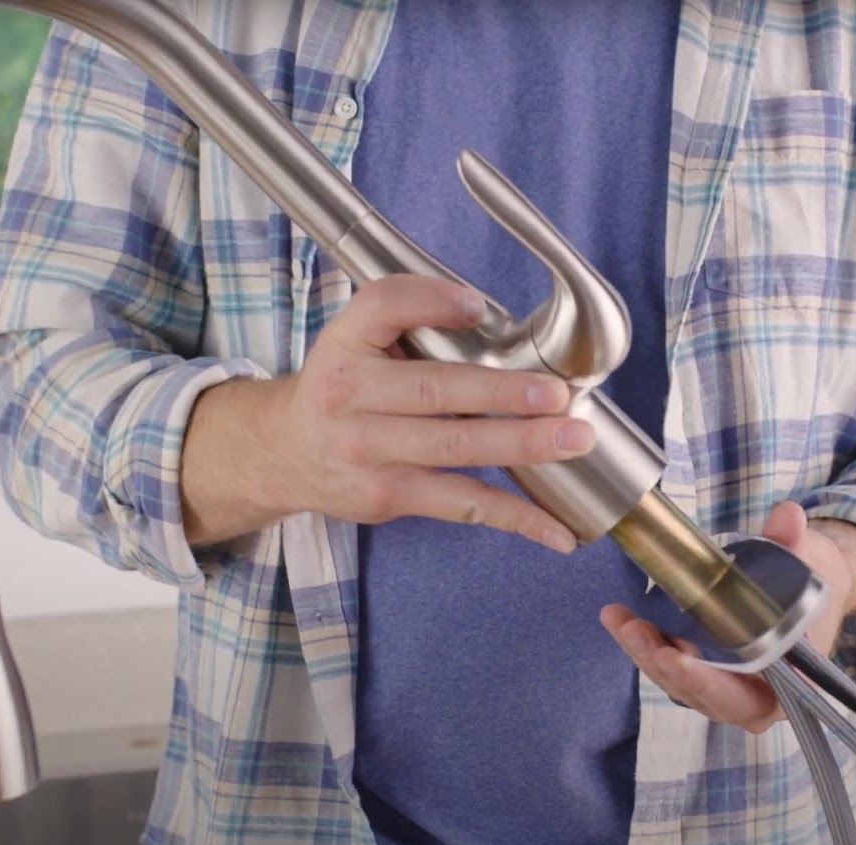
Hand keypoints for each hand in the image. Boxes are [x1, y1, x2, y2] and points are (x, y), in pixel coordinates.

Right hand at [180, 274, 594, 549]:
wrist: (282, 453)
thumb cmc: (337, 386)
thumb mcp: (352, 335)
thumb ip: (405, 310)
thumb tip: (481, 310)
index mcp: (345, 347)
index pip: (382, 309)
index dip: (431, 302)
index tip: (478, 306)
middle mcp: (350, 399)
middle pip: (434, 392)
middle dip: (502, 392)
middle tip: (556, 393)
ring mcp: (370, 455)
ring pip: (454, 450)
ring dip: (520, 446)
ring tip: (573, 440)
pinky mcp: (390, 498)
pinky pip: (462, 505)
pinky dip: (515, 518)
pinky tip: (557, 531)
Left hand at [599, 500, 855, 733]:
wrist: (806, 584)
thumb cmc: (812, 582)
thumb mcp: (810, 562)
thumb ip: (794, 544)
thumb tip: (788, 517)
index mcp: (788, 685)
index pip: (746, 701)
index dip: (709, 685)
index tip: (677, 659)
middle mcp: (752, 693)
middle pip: (700, 693)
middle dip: (663, 665)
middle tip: (636, 631)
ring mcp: (722, 683)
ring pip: (676, 680)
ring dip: (644, 652)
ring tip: (619, 619)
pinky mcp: (699, 666)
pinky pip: (668, 661)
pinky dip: (642, 641)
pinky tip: (617, 616)